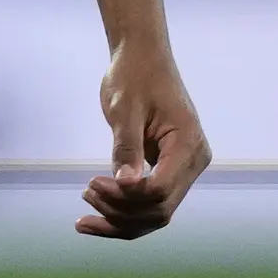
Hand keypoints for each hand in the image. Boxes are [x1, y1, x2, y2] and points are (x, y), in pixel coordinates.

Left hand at [80, 35, 207, 239]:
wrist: (142, 57)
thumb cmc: (134, 75)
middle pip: (159, 209)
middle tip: (85, 194)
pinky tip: (93, 220)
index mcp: (188, 143)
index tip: (92, 183)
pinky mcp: (170, 172)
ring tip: (84, 214)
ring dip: (119, 220)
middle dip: (120, 212)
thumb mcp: (125, 108)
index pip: (160, 190)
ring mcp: (184, 169)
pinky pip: (150, 203)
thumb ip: (127, 147)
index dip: (125, 197)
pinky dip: (124, 214)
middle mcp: (193, 161)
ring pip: (155, 214)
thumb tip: (126, 186)